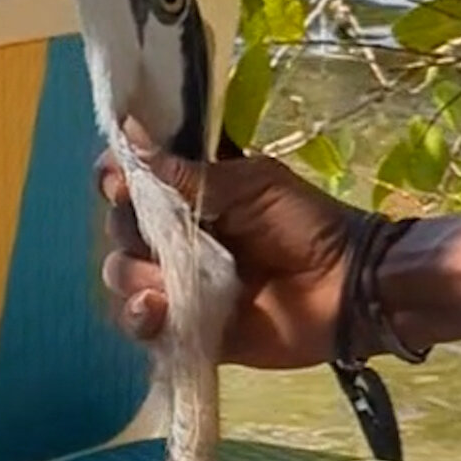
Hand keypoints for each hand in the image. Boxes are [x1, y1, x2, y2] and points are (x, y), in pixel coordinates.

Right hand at [97, 128, 370, 369]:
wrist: (346, 288)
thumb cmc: (304, 224)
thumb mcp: (250, 185)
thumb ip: (187, 173)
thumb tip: (127, 131)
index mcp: (187, 195)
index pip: (128, 182)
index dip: (114, 179)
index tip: (120, 182)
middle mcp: (174, 237)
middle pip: (117, 228)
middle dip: (128, 228)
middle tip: (163, 234)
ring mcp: (176, 284)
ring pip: (122, 274)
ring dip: (135, 274)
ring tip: (168, 281)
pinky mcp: (185, 328)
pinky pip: (140, 324)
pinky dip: (138, 317)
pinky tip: (157, 309)